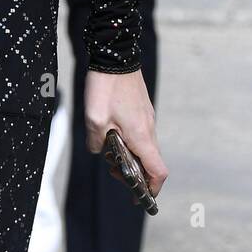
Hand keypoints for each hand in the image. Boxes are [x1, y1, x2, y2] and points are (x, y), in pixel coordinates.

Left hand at [85, 69, 167, 199]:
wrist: (115, 55)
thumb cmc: (106, 87)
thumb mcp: (94, 119)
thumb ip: (97, 141)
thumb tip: (100, 150)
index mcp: (141, 136)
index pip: (157, 171)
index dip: (152, 188)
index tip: (140, 195)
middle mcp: (149, 129)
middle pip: (150, 161)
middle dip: (134, 172)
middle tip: (113, 168)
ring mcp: (147, 118)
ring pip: (145, 146)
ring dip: (131, 154)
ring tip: (109, 148)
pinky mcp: (142, 109)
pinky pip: (140, 132)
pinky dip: (130, 140)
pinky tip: (111, 131)